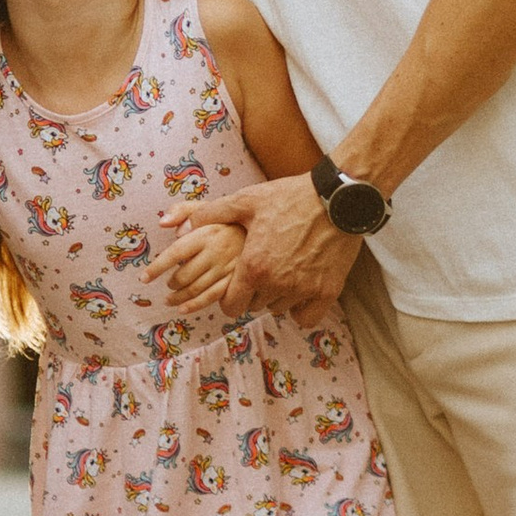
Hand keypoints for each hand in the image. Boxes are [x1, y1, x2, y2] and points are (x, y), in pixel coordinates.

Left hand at [147, 174, 357, 323]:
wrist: (336, 198)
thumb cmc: (289, 198)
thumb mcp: (246, 200)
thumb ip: (210, 214)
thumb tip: (178, 225)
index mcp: (252, 266)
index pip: (231, 306)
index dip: (230, 298)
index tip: (236, 286)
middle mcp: (276, 284)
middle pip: (255, 306)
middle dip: (254, 291)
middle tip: (262, 269)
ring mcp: (303, 290)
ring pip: (279, 308)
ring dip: (277, 296)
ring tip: (283, 270)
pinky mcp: (327, 292)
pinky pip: (306, 317)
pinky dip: (301, 309)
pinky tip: (300, 290)